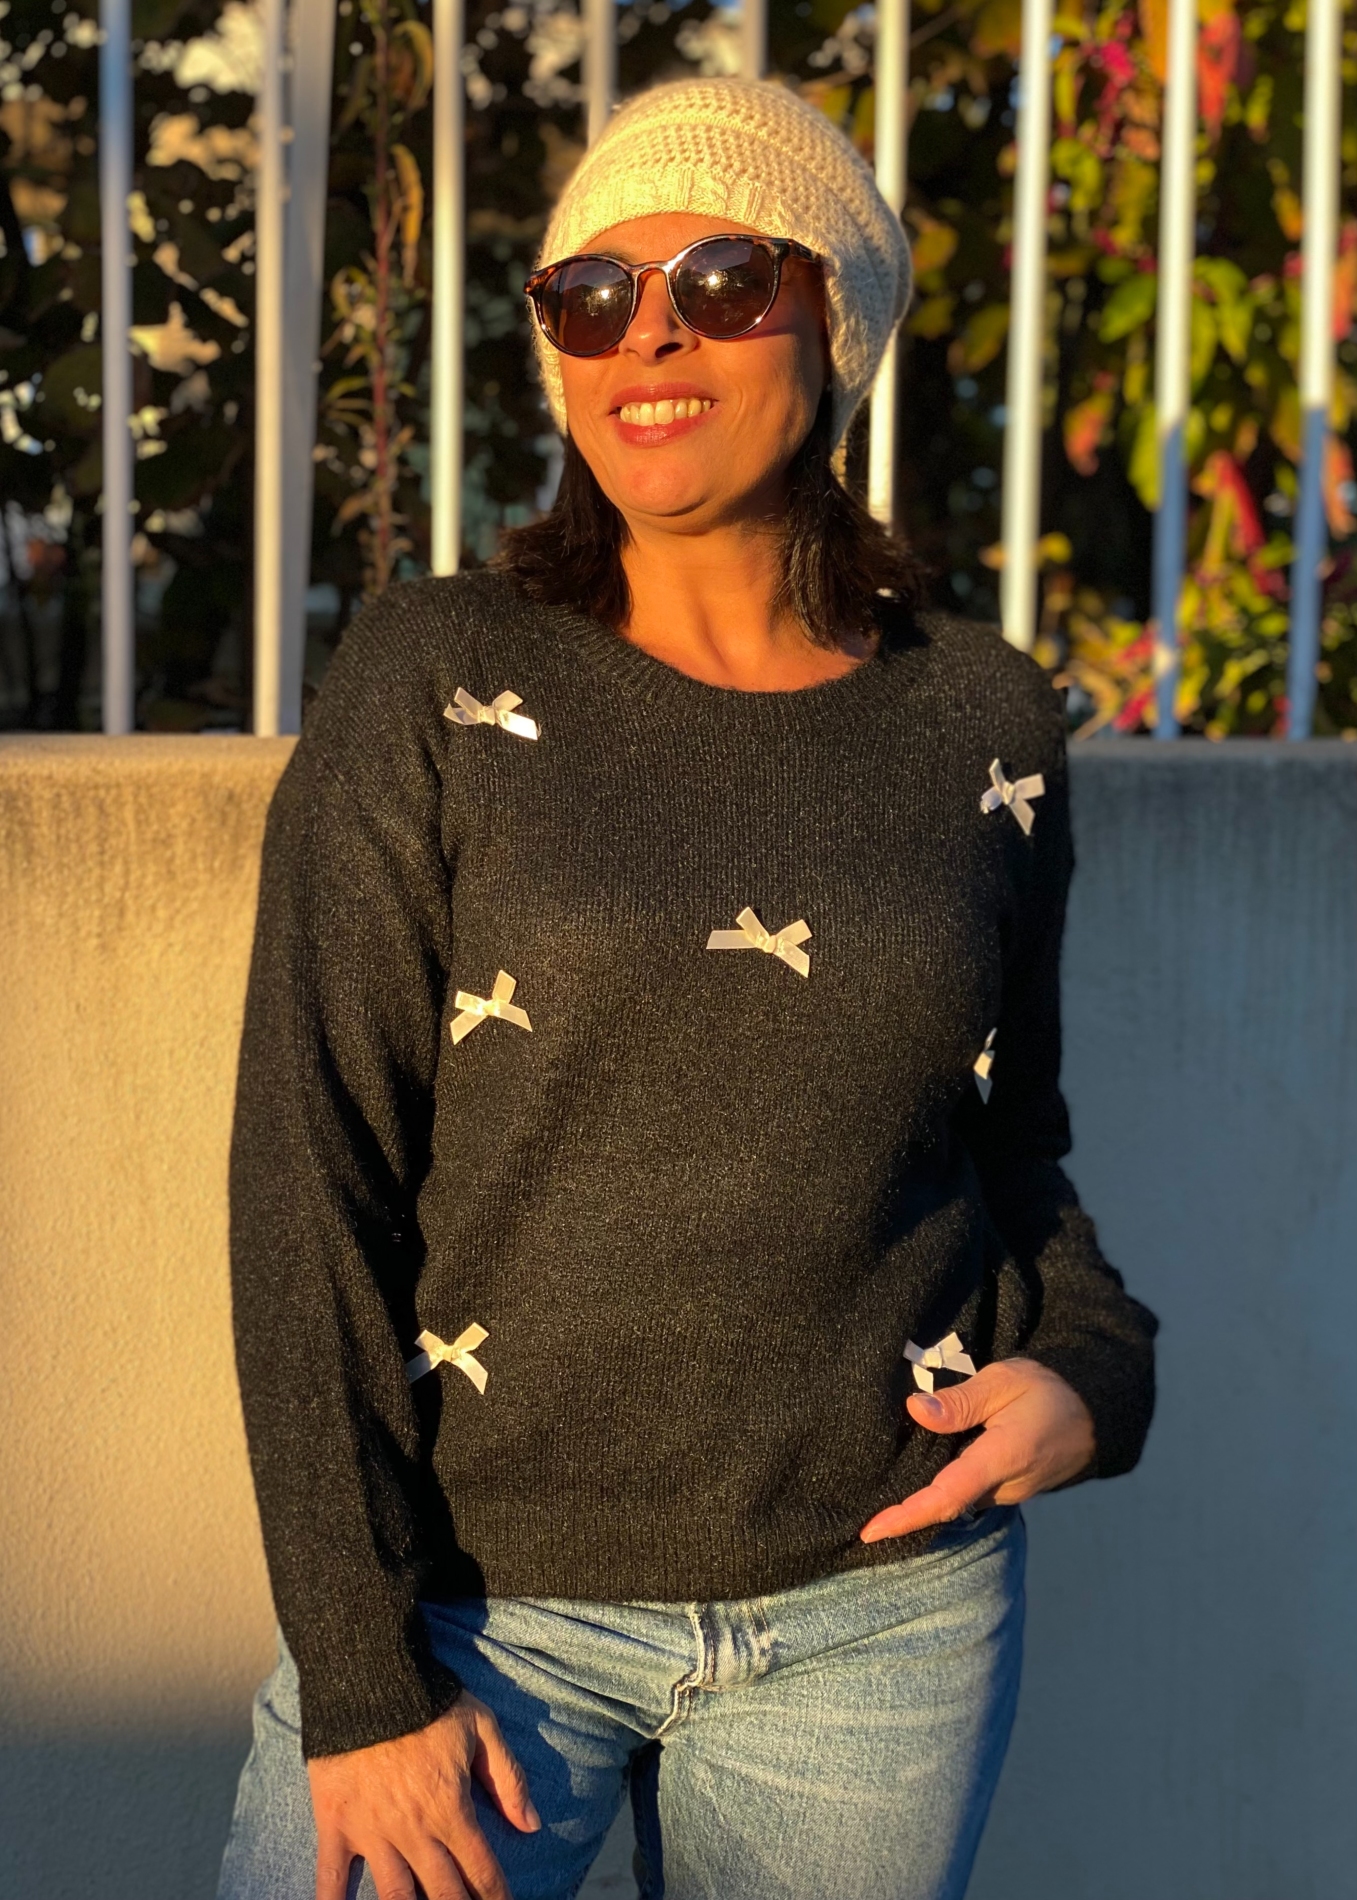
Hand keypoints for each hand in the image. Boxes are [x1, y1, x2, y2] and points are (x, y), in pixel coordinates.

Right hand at [309, 1691, 540, 1899]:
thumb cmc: (430, 1701)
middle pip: (443, 1894)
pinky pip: (331, 1879)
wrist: (368, 1679)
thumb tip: (531, 1825)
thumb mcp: (483, 1728)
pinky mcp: (336, 1825)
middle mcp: (414, 1832)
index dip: (497, 1899)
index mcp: (451, 1810)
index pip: (482, 1871)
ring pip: (394, 1897)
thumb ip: (508, 1778)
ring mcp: (372, 1833)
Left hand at [860, 1357, 1094, 1542]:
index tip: (871, 1530)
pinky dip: (939, 1491)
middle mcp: (1003, 1487)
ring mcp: (1007, 1493)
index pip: (946, 1496)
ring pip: (955, 1501)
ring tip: (875, 1494)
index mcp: (1001, 1459)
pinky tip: (914, 1478)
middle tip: (856, 1515)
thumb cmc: (1049, 1390)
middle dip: (902, 1513)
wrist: (1095, 1412)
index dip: (906, 1516)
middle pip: (944, 1506)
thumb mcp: (1005, 1380)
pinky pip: (967, 1494)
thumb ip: (961, 1400)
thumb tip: (916, 1411)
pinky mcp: (1007, 1489)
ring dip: (920, 1500)